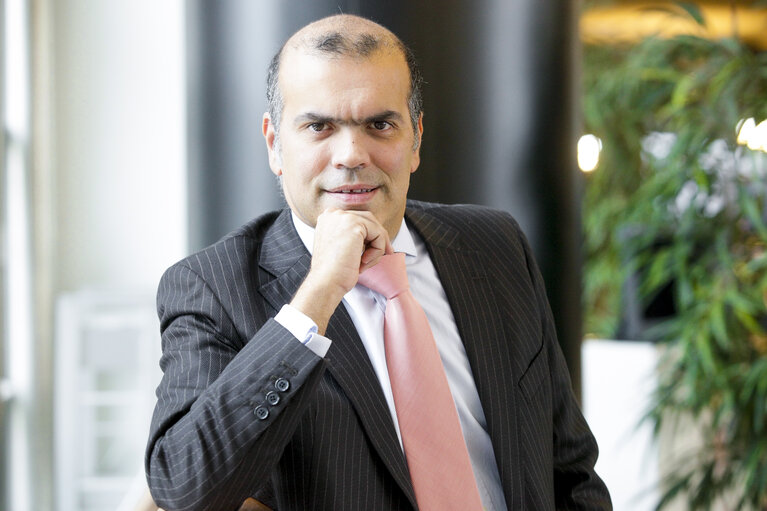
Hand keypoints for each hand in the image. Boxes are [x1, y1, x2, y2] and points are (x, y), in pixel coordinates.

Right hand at [291, 208, 391, 333]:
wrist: (325, 282)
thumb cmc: (333, 272)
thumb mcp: (341, 247)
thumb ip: (352, 236)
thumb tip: (375, 234)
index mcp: (328, 218)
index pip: (357, 219)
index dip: (369, 234)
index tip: (377, 249)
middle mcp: (333, 213)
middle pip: (368, 220)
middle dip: (379, 238)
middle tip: (387, 252)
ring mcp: (343, 217)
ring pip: (375, 228)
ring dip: (377, 248)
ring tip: (365, 263)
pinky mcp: (354, 225)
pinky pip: (379, 235)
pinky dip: (377, 251)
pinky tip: (363, 261)